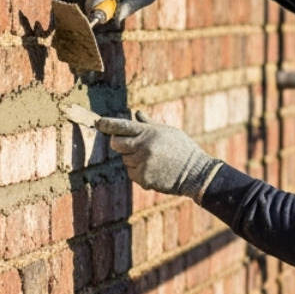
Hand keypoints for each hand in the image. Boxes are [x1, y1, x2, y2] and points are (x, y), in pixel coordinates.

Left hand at [96, 112, 221, 198]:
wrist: (196, 173)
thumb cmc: (182, 149)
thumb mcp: (168, 132)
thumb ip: (148, 124)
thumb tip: (136, 114)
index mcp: (149, 132)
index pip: (122, 126)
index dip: (108, 124)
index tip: (98, 123)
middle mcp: (144, 146)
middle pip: (117, 144)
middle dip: (120, 144)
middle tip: (133, 146)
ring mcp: (143, 163)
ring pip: (125, 160)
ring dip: (133, 160)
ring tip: (154, 160)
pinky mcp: (144, 179)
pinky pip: (132, 174)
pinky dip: (139, 173)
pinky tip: (155, 171)